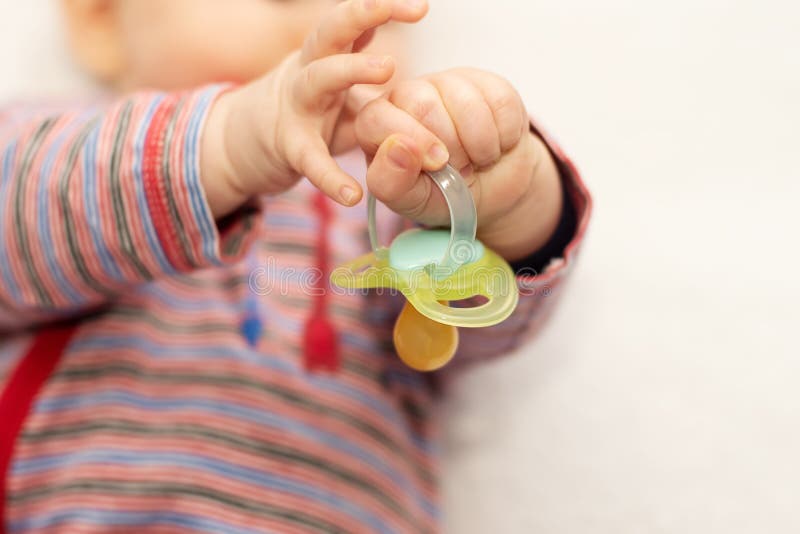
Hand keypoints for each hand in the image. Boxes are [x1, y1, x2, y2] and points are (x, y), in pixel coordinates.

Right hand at [201, 0, 428, 217]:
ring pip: (318, 77)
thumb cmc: (306, 114)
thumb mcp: (341, 91)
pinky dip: (330, 177)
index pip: (354, 23)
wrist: (240, 143)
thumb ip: (372, 80)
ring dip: (351, 67)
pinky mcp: (288, 145)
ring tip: (388, 67)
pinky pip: (309, 158)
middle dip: (363, 14)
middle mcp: (308, 70)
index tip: (420, 7)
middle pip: (330, 31)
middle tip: (406, 10)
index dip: (384, 9)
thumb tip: (423, 83)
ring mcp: (296, 106)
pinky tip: (352, 194)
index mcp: (326, 56)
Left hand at [355, 68, 562, 260]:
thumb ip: (391, 182)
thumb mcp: (412, 202)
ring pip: (465, 102)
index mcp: (375, 124)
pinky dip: (504, 135)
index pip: (375, 118)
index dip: (411, 142)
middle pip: (422, 105)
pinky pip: (499, 102)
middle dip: (450, 148)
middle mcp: (405, 95)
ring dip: (480, 145)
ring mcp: (445, 83)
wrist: (491, 188)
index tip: (437, 166)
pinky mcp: (484, 81)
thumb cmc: (441, 194)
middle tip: (458, 169)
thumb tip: (396, 147)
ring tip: (477, 159)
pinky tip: (496, 143)